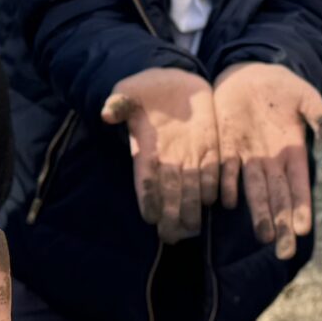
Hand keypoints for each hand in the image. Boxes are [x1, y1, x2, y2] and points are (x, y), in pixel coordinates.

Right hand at [103, 67, 220, 240]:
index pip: (145, 178)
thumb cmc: (144, 92)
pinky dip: (214, 185)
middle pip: (169, 191)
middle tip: (171, 236)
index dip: (146, 196)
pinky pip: (213, 169)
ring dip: (192, 207)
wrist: (173, 84)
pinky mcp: (210, 147)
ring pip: (192, 187)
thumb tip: (107, 113)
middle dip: (170, 214)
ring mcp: (190, 155)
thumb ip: (119, 104)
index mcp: (146, 150)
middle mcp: (168, 159)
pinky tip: (215, 201)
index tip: (149, 216)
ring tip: (192, 228)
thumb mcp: (128, 94)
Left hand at [213, 62, 321, 257]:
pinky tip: (227, 202)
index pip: (298, 186)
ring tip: (263, 237)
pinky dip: (227, 185)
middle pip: (278, 198)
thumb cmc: (284, 87)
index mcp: (293, 153)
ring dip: (258, 214)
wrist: (251, 75)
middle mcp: (271, 161)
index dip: (301, 207)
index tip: (304, 229)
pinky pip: (226, 170)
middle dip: (281, 225)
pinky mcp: (226, 147)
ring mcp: (248, 157)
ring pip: (254, 191)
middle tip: (284, 252)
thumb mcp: (306, 98)